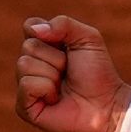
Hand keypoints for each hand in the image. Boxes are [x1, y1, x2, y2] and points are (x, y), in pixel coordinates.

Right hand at [14, 15, 130, 131]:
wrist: (106, 104)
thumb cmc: (98, 73)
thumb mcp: (88, 38)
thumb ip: (63, 23)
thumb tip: (34, 30)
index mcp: (43, 47)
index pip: (30, 26)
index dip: (50, 34)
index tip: (68, 48)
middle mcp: (31, 65)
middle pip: (29, 46)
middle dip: (56, 58)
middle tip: (68, 71)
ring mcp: (26, 87)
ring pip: (24, 64)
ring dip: (52, 74)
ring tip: (63, 86)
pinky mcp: (24, 108)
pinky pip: (26, 85)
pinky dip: (46, 89)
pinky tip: (56, 99)